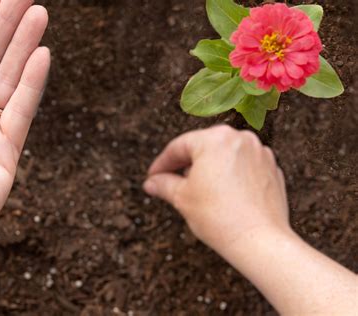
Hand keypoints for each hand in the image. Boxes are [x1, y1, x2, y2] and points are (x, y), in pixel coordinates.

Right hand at [144, 126, 356, 314]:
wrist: (259, 241)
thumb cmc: (222, 218)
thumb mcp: (182, 198)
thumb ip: (163, 184)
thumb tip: (153, 182)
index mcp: (215, 139)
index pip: (179, 146)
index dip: (162, 163)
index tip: (154, 175)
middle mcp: (240, 139)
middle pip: (203, 148)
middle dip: (186, 165)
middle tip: (171, 182)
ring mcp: (260, 153)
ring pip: (225, 156)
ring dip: (209, 170)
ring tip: (198, 191)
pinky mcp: (272, 169)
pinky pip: (243, 167)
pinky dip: (231, 177)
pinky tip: (222, 195)